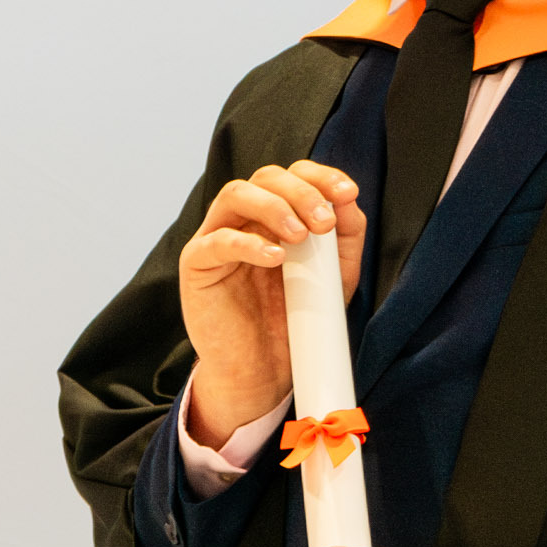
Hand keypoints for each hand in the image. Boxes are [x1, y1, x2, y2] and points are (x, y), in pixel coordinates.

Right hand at [178, 161, 364, 441]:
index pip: (292, 175)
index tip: (347, 192)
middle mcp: (243, 218)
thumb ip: (343, 240)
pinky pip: (215, 241)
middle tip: (324, 222)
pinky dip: (248, 243)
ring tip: (300, 235)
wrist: (263, 371)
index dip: (319, 176)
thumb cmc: (294, 320)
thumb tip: (350, 201)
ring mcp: (216, 237)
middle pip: (265, 177)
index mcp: (275, 215)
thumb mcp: (333, 278)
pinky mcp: (196, 265)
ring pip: (235, 194)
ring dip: (273, 206)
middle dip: (301, 192)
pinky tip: (275, 257)